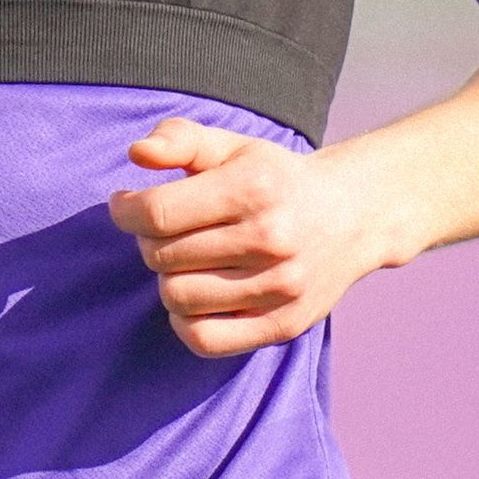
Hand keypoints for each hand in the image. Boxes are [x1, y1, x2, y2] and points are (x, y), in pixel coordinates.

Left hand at [105, 118, 403, 358]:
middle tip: (165, 231)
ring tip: (184, 260)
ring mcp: (281, 286)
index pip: (157, 213)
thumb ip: (179, 139)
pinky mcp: (284, 324)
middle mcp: (271, 238)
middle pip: (162, 257)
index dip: (125, 210)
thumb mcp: (231, 146)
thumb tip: (137, 153)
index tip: (125, 205)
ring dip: (167, 278)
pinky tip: (193, 296)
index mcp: (254, 187)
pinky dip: (184, 321)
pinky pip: (204, 339)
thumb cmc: (275, 178)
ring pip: (177, 298)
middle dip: (148, 241)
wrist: (353, 215)